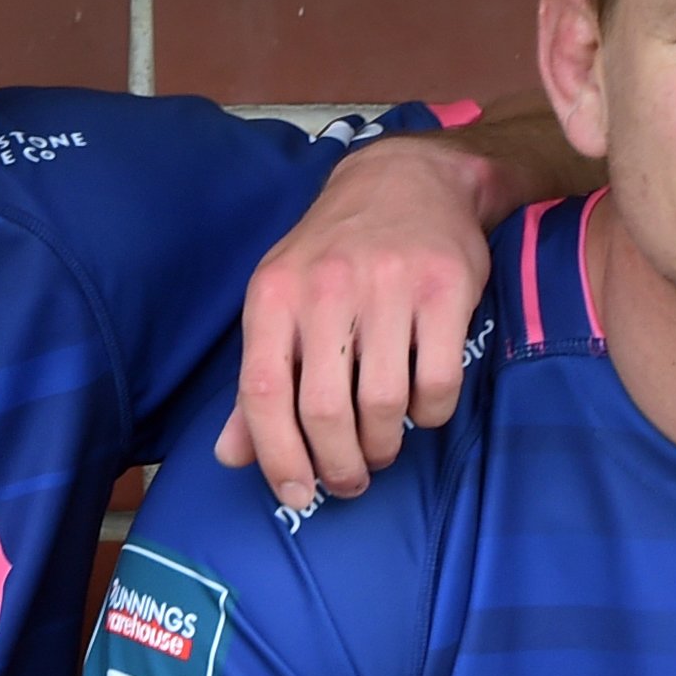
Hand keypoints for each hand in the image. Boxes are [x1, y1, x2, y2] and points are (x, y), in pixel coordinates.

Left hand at [216, 134, 495, 509]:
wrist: (408, 179)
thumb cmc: (335, 255)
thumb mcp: (283, 304)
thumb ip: (259, 380)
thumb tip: (230, 456)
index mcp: (274, 294)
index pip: (262, 391)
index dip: (276, 456)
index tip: (296, 495)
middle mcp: (325, 287)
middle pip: (324, 409)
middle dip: (338, 464)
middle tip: (349, 480)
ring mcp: (388, 286)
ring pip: (383, 403)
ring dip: (384, 445)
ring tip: (384, 448)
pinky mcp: (445, 288)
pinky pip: (437, 381)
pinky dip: (430, 415)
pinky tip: (422, 411)